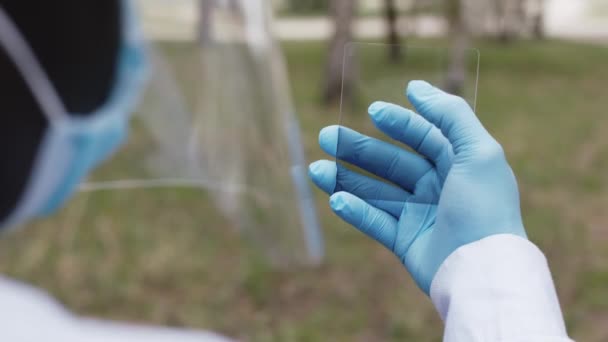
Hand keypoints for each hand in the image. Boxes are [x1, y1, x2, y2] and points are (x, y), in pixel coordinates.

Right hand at [308, 81, 525, 293]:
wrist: (482, 269)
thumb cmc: (484, 207)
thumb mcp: (478, 150)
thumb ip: (450, 114)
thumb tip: (415, 87)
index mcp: (458, 165)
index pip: (423, 136)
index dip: (399, 122)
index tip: (374, 111)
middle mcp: (438, 188)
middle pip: (391, 162)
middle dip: (358, 149)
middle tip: (327, 136)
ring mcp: (420, 216)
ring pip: (376, 191)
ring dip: (345, 179)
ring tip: (316, 169)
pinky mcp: (406, 242)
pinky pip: (375, 222)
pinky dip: (355, 211)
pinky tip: (335, 199)